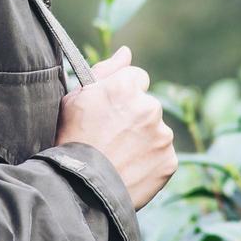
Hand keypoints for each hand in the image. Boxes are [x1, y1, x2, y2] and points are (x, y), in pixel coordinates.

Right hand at [54, 46, 176, 209]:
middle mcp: (149, 106)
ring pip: (156, 130)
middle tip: (111, 137)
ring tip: (118, 156)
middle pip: (147, 105)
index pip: (136, 78)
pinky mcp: (170, 161)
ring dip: (143, 139)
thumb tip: (126, 52)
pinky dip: (150, 161)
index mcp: (126, 86)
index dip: (121, 94)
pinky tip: (129, 169)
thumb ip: (105, 71)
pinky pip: (162, 155)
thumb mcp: (75, 99)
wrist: (79, 188)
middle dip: (134, 116)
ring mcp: (162, 135)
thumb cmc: (71, 139)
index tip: (110, 111)